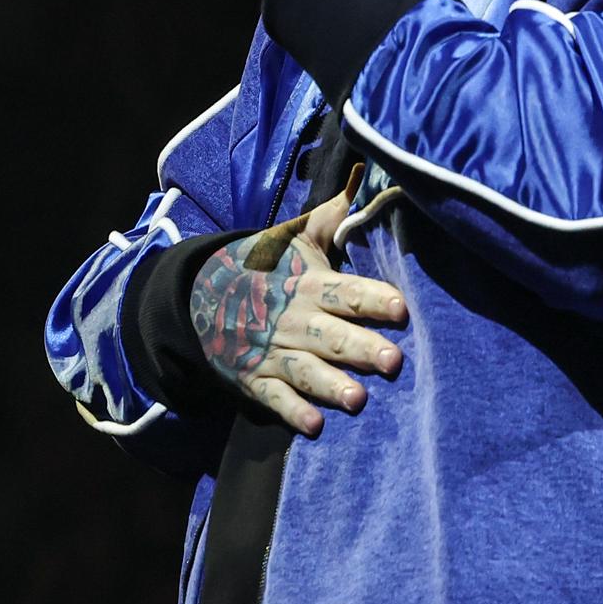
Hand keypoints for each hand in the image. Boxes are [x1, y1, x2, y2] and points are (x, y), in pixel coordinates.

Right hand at [190, 179, 405, 437]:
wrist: (201, 295)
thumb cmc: (266, 268)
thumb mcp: (296, 240)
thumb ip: (333, 216)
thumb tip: (367, 176)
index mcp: (311, 285)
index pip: (347, 291)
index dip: (373, 298)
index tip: (401, 309)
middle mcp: (295, 320)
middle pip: (332, 335)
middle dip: (361, 348)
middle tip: (393, 362)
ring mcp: (273, 352)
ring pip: (306, 370)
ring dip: (331, 385)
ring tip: (358, 401)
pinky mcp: (255, 379)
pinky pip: (274, 399)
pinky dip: (291, 412)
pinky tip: (313, 427)